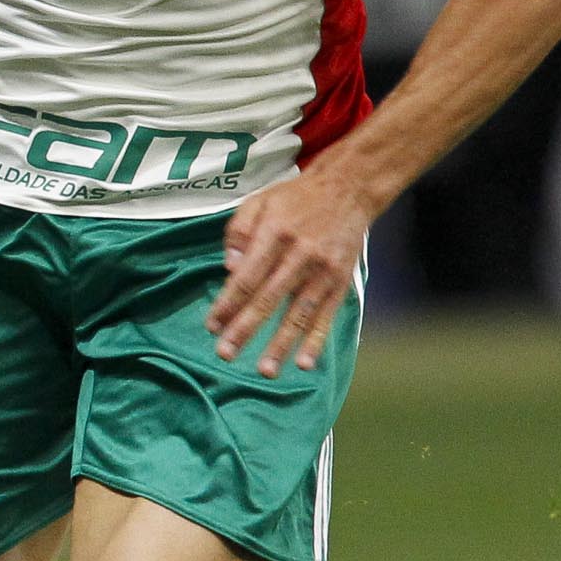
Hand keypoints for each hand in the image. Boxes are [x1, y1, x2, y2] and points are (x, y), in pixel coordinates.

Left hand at [207, 168, 377, 376]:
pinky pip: (326, 316)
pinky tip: (304, 363)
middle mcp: (300, 254)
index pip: (246, 276)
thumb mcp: (258, 202)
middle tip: (225, 354)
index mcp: (275, 234)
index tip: (211, 326)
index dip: (227, 303)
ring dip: (280, 344)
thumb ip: (239, 233)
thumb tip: (228, 269)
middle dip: (245, 329)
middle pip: (268, 298)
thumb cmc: (294, 198)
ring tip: (264, 371)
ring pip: (298, 313)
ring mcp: (323, 270)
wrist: (349, 189)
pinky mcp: (341, 281)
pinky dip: (316, 341)